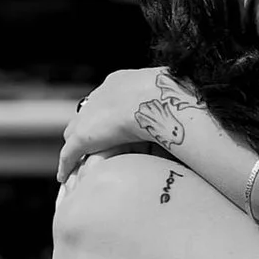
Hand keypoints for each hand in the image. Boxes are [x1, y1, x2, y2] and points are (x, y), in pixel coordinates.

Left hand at [56, 68, 193, 183]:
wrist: (155, 98)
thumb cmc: (171, 96)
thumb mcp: (173, 98)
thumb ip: (174, 107)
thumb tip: (194, 117)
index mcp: (121, 83)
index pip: (107, 99)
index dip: (107, 113)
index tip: (112, 124)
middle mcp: (101, 96)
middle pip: (85, 114)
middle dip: (86, 127)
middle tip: (93, 142)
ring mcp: (90, 116)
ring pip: (73, 133)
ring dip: (74, 146)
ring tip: (77, 161)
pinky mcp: (83, 136)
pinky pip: (69, 154)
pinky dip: (66, 164)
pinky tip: (65, 176)